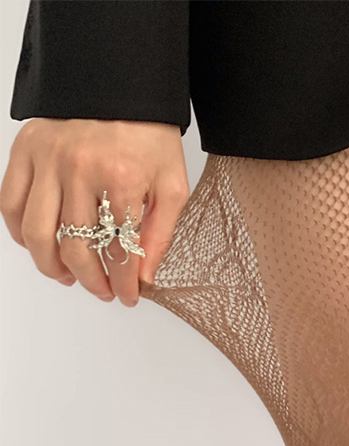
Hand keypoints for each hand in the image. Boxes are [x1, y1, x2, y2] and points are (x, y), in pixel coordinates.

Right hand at [0, 119, 189, 306]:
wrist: (121, 85)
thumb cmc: (150, 136)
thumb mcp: (172, 185)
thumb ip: (160, 233)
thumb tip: (144, 276)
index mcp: (122, 179)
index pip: (119, 249)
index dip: (124, 282)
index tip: (128, 297)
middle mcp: (79, 170)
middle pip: (76, 247)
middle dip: (91, 280)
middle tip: (103, 292)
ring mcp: (47, 160)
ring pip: (37, 232)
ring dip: (51, 265)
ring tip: (69, 277)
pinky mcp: (25, 150)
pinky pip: (11, 203)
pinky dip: (20, 233)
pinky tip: (40, 246)